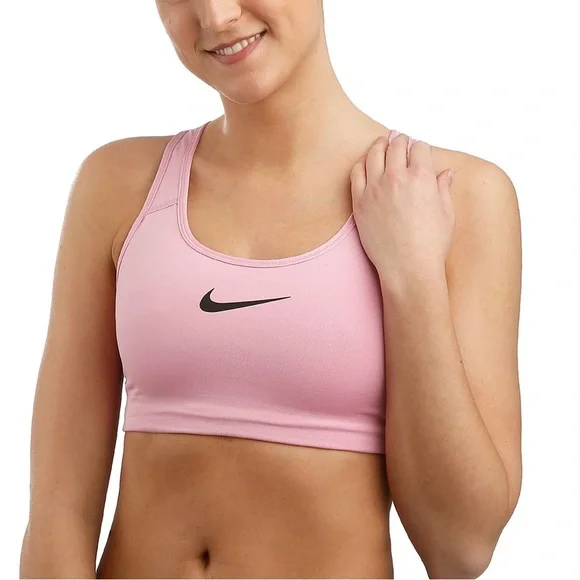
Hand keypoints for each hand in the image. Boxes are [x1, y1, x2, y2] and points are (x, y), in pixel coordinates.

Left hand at [349, 130, 455, 285]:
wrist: (407, 267)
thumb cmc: (430, 244)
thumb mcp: (446, 213)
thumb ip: (443, 188)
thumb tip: (446, 174)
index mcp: (422, 177)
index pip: (419, 147)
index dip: (420, 147)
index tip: (418, 150)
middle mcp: (397, 178)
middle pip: (396, 145)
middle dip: (400, 141)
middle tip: (400, 142)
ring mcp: (375, 188)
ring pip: (374, 154)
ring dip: (380, 146)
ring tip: (382, 145)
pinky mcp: (359, 201)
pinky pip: (356, 173)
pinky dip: (362, 163)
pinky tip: (366, 164)